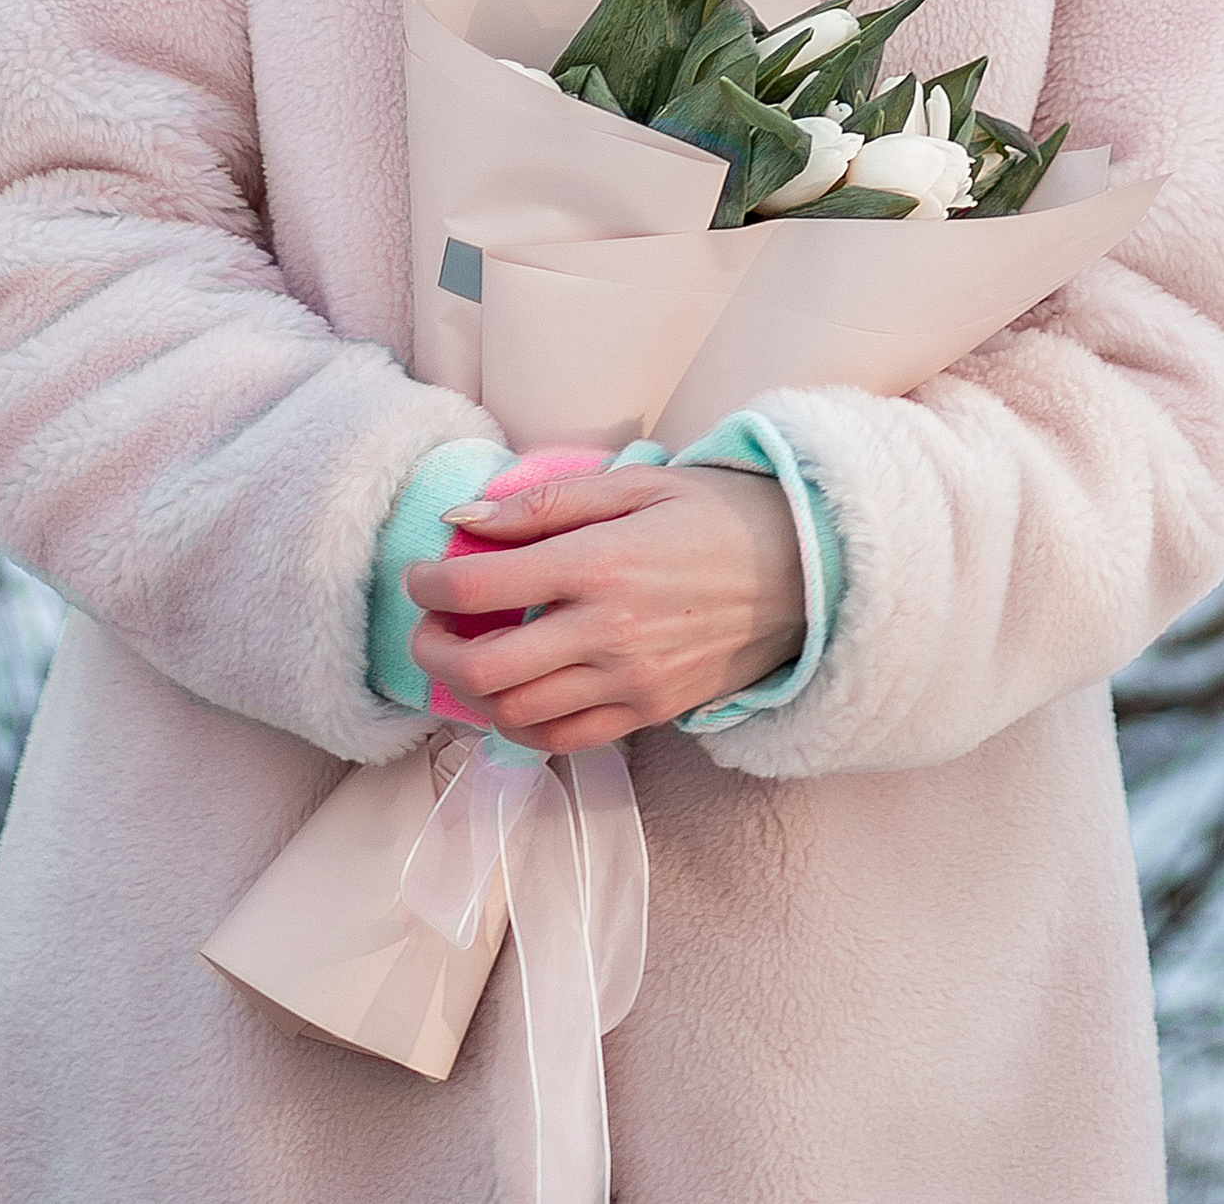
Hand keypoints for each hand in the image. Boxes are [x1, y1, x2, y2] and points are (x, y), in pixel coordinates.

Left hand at [405, 464, 807, 755]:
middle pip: (484, 669)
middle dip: (432, 652)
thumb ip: (545, 503)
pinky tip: (512, 697)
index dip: (430, 586)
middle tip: (427, 627)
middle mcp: (608, 633)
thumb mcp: (635, 483)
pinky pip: (563, 741)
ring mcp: (628, 683)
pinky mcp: (647, 714)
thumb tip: (464, 520)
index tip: (421, 575)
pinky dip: (520, 727)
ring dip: (467, 695)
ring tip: (462, 662)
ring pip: (515, 715)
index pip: (481, 588)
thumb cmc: (715, 515)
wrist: (802, 571)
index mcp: (601, 564)